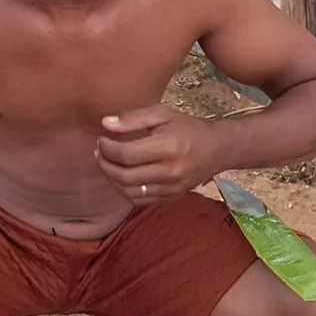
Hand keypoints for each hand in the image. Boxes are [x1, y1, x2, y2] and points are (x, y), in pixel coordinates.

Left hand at [95, 104, 220, 205]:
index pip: (126, 154)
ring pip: (129, 192)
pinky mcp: (171, 198)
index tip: (100, 139)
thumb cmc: (187, 127)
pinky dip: (124, 190)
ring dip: (111, 179)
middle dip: (104, 165)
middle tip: (98, 153)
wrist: (217, 149)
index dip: (107, 148)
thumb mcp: (162, 114)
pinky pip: (140, 201)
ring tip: (107, 164)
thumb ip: (133, 118)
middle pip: (124, 176)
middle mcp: (170, 172)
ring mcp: (171, 188)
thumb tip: (105, 124)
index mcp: (168, 147)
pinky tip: (120, 177)